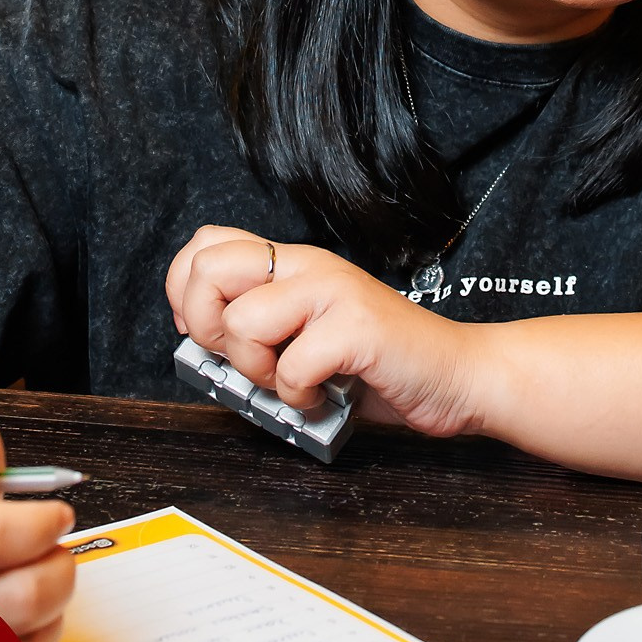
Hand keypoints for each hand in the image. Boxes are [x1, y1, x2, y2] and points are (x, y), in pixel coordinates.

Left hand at [166, 228, 479, 437]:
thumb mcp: (307, 333)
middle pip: (209, 269)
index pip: (206, 244)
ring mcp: (333, 292)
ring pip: (242, 321)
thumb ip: (261, 329)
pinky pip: (290, 366)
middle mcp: (308, 266)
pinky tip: (323, 396)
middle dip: (206, 327)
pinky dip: (298, 397)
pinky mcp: (356, 326)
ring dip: (257, 371)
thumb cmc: (380, 364)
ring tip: (293, 382)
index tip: (202, 333)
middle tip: (243, 359)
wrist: (457, 374)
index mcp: (292, 264)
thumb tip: (198, 350)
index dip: (184, 291)